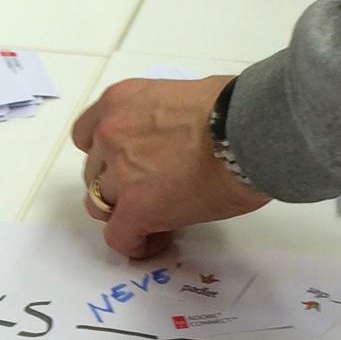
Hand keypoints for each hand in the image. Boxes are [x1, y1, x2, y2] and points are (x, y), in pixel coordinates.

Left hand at [71, 74, 270, 258]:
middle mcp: (111, 134)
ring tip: (154, 220)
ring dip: (123, 213)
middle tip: (149, 194)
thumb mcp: (185, 96)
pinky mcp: (135, 209)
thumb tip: (179, 138)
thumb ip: (164, 118)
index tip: (126, 165)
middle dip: (117, 185)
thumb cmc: (237, 108)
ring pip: (100, 206)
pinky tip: (156, 241)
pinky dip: (136, 243)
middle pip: (95, 172)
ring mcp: (119, 173)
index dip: (106, 156)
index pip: (89, 134)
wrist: (251, 130)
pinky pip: (120, 237)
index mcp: (121, 101)